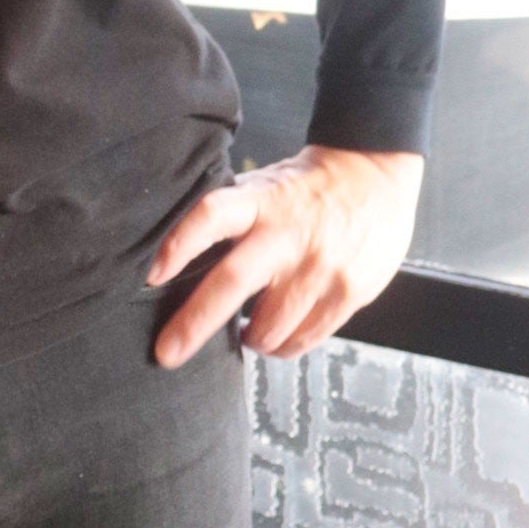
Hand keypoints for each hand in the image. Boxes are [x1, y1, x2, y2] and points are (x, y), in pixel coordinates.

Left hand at [146, 145, 424, 368]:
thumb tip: (178, 255)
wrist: (376, 175)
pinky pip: (305, 338)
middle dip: (194, 323)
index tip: (151, 275)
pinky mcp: (349, 292)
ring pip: (270, 327)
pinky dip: (285, 347)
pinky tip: (281, 336)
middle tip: (167, 352)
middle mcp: (288, 235)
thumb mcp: (265, 185)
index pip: (212, 216)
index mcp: (261, 202)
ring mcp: (320, 267)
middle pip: (233, 282)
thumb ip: (232, 215)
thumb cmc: (307, 186)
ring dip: (251, 339)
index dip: (179, 244)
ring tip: (249, 333)